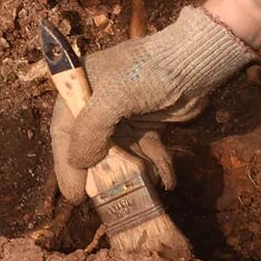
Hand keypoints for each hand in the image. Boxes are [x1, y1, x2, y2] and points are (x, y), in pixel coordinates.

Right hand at [49, 6, 254, 202]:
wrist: (195, 60)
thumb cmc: (148, 72)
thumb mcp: (112, 98)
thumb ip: (90, 131)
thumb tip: (78, 162)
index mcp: (82, 88)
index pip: (64, 130)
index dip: (67, 164)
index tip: (76, 194)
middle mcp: (99, 103)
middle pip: (91, 146)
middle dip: (103, 173)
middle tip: (108, 199)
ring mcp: (125, 115)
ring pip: (122, 154)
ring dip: (134, 173)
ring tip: (147, 187)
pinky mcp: (149, 123)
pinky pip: (147, 151)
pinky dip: (156, 166)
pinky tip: (167, 180)